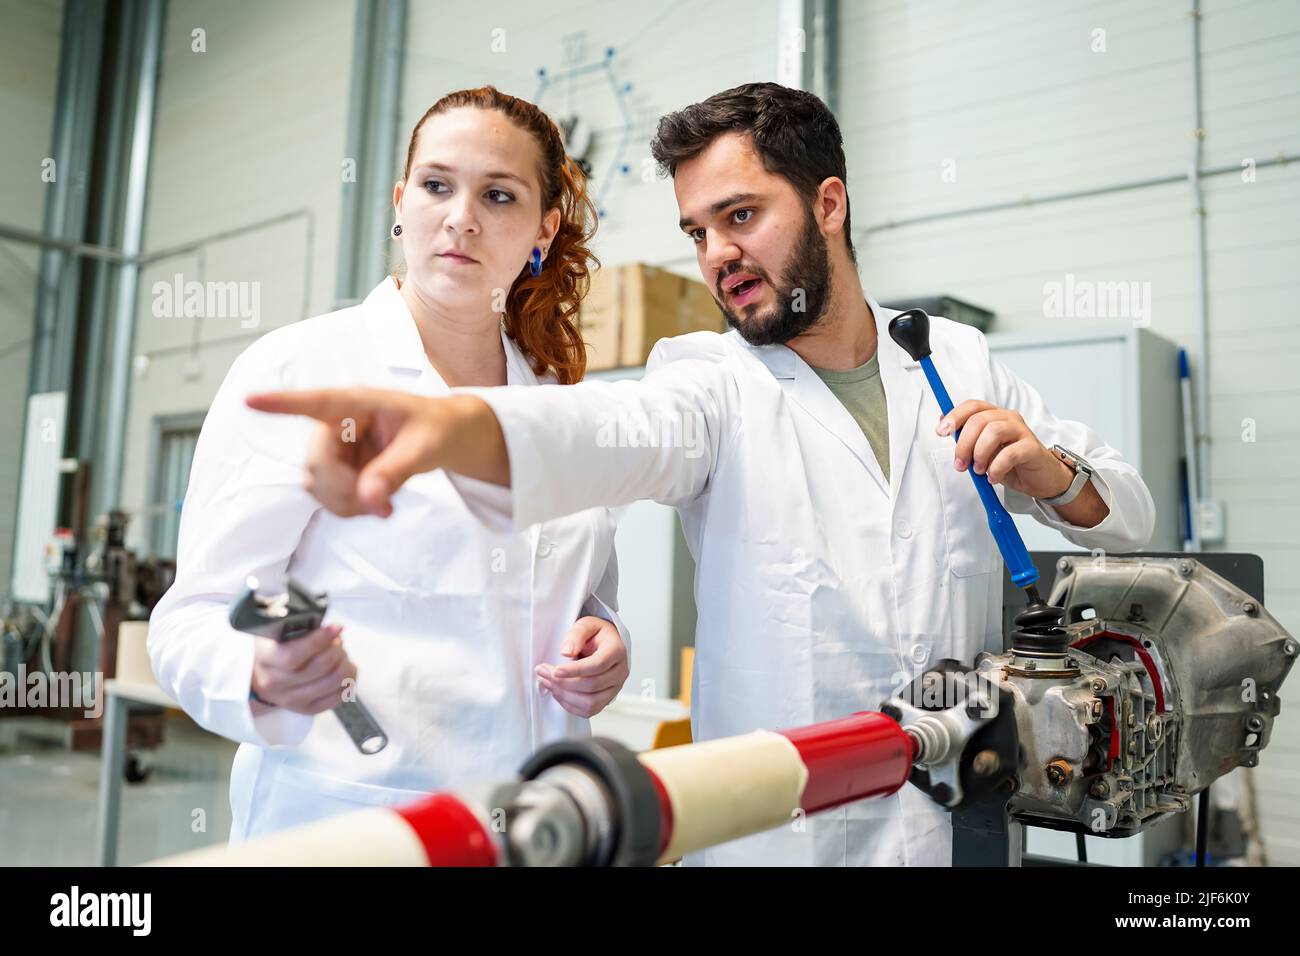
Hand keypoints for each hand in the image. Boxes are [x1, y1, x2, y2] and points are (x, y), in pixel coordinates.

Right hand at [244, 389, 506, 517]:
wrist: (444, 437)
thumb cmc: (436, 428)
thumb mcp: (425, 447)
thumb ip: (396, 471)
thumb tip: (368, 499)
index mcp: (359, 403)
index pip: (317, 402)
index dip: (282, 403)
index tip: (249, 400)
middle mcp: (338, 423)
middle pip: (316, 462)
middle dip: (343, 490)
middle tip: (380, 504)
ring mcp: (334, 448)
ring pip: (316, 484)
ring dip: (345, 503)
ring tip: (384, 504)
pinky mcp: (338, 469)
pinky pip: (327, 497)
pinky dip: (349, 508)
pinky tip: (377, 505)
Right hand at [250, 624, 357, 715]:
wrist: (262, 676)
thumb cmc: (276, 648)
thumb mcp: (279, 632)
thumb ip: (302, 628)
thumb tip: (332, 630)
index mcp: (266, 659)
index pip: (292, 655)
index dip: (319, 640)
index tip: (335, 628)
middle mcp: (275, 683)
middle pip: (320, 667)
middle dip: (337, 649)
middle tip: (337, 641)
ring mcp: (292, 700)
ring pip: (334, 681)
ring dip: (346, 663)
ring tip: (341, 655)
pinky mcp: (308, 709)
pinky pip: (340, 695)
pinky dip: (349, 680)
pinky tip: (343, 669)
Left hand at [534, 616, 628, 717]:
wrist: (604, 644)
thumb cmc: (596, 635)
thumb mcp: (586, 625)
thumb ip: (576, 634)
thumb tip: (566, 652)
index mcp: (616, 651)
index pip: (597, 665)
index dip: (575, 670)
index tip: (555, 670)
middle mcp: (619, 672)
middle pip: (592, 685)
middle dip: (564, 682)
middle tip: (543, 672)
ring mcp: (615, 688)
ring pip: (591, 702)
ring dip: (565, 696)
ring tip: (548, 682)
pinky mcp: (607, 699)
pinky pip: (589, 711)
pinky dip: (570, 705)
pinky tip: (558, 692)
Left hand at [938, 400, 1073, 499]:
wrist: (1040, 478)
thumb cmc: (1010, 463)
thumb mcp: (982, 451)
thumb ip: (967, 438)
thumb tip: (943, 426)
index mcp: (994, 416)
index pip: (972, 406)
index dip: (955, 416)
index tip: (941, 432)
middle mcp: (1008, 418)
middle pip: (979, 420)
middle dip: (964, 443)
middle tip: (960, 464)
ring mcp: (1022, 431)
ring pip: (994, 431)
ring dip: (980, 453)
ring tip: (978, 470)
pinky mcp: (1032, 447)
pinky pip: (1010, 453)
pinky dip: (996, 467)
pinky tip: (993, 477)